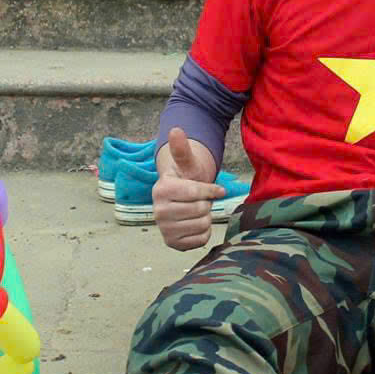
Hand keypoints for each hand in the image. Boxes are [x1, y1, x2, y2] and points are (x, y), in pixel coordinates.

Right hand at [151, 127, 222, 250]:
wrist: (181, 200)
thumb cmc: (186, 180)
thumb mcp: (187, 164)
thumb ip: (182, 149)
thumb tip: (176, 130)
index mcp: (161, 189)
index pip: (196, 192)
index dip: (211, 190)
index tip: (216, 189)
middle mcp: (158, 211)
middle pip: (201, 209)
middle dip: (205, 204)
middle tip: (198, 201)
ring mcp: (164, 229)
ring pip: (202, 224)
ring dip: (205, 218)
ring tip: (196, 211)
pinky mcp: (172, 244)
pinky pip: (201, 240)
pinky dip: (203, 232)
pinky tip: (194, 224)